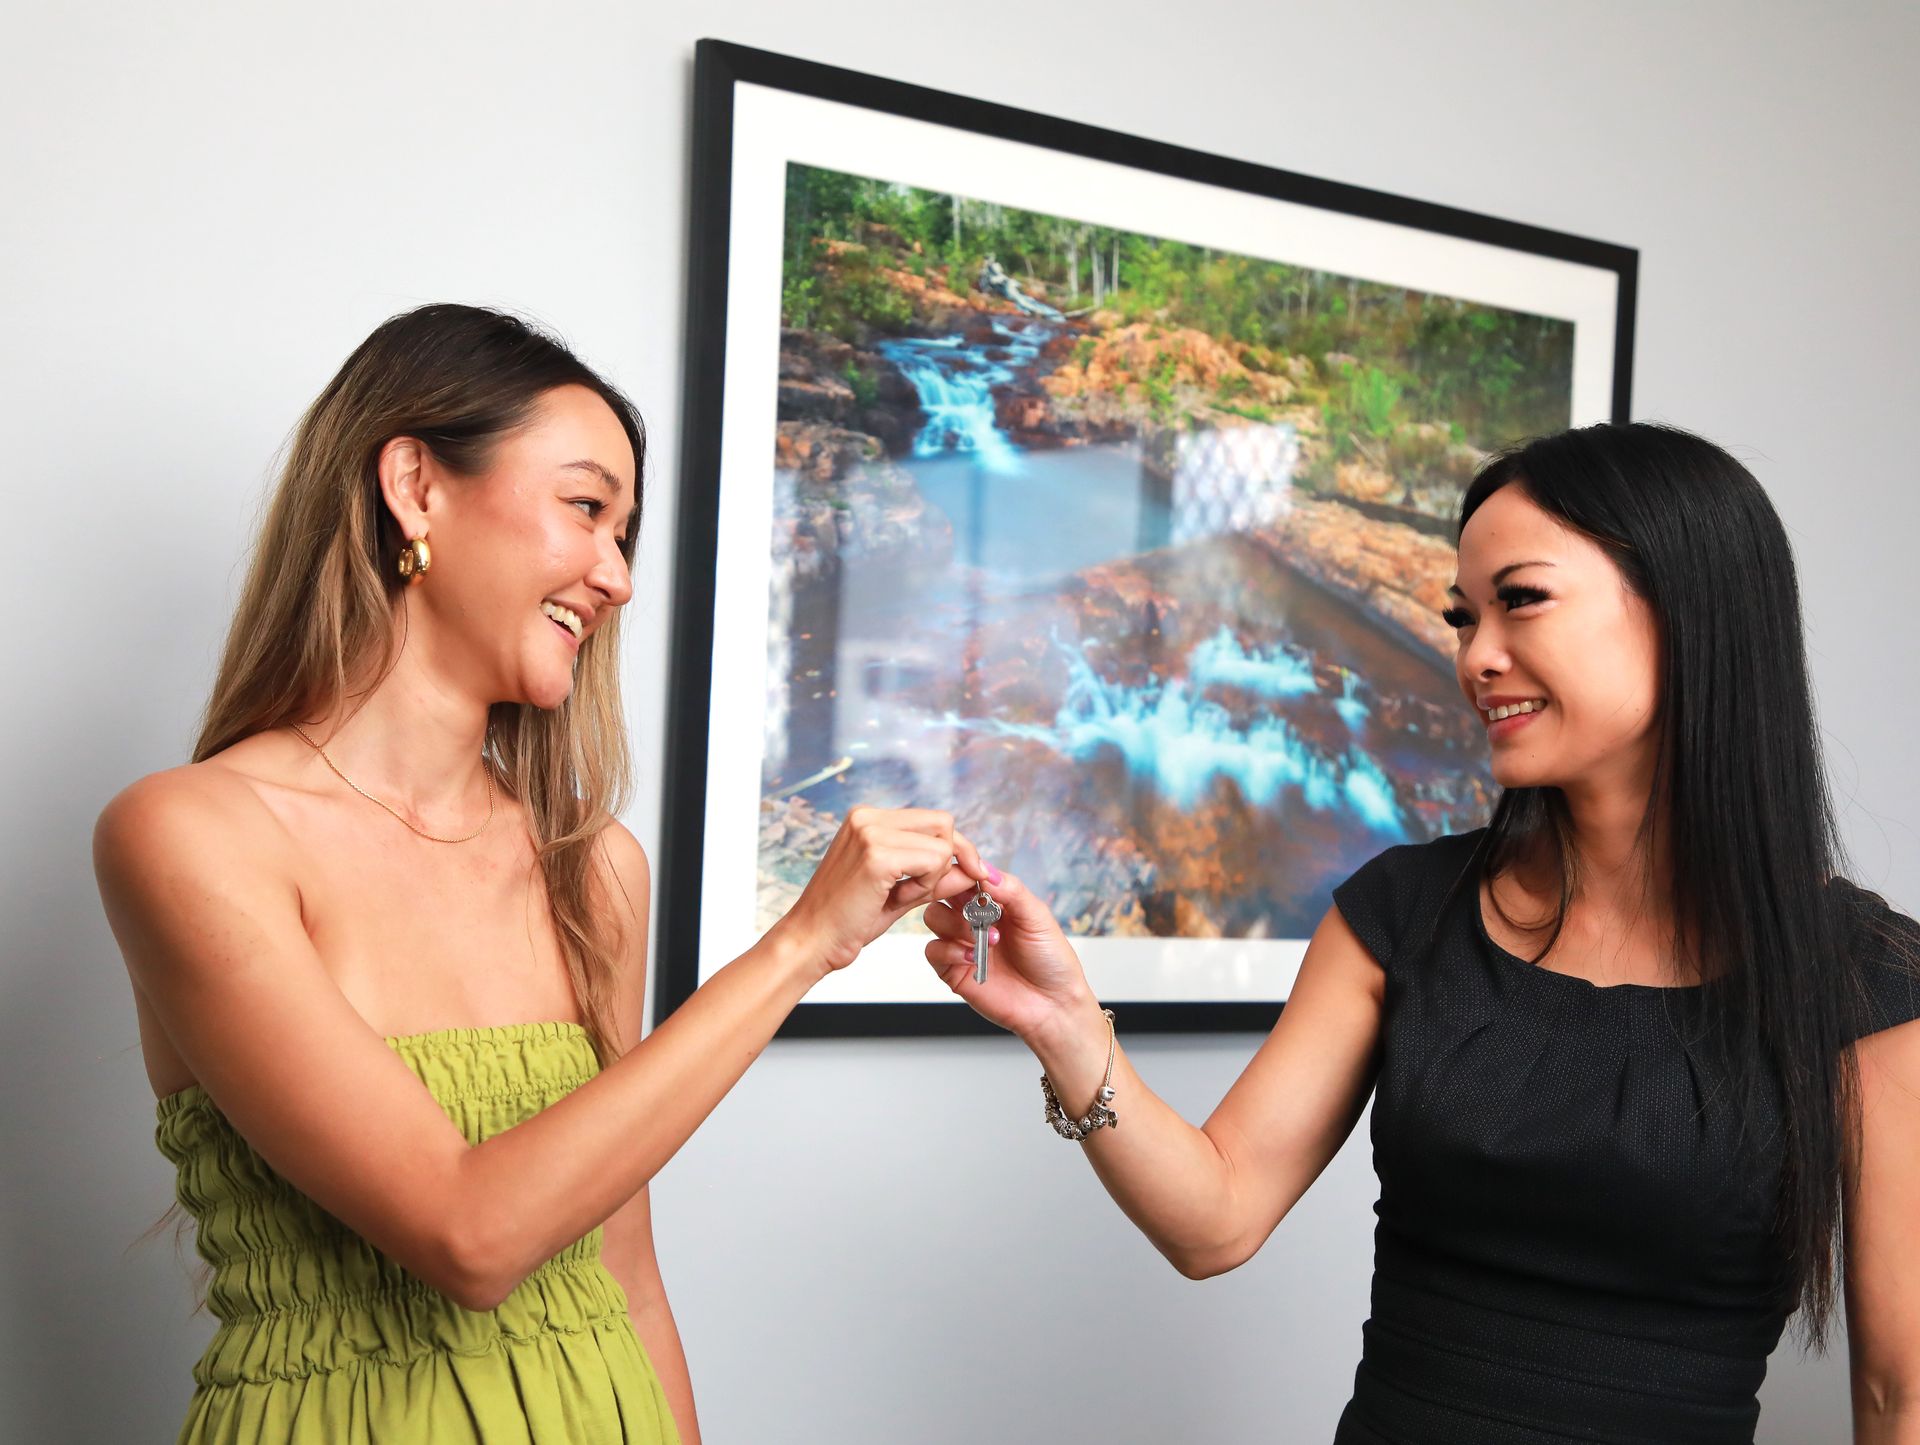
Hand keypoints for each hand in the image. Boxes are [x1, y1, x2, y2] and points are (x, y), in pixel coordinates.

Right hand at [776, 806, 986, 974]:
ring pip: (942, 843)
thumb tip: (973, 869)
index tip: (968, 872)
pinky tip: (898, 899)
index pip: (933, 819)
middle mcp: (868, 816)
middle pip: (943, 823)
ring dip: (933, 876)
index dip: (954, 848)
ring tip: (902, 896)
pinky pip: (933, 862)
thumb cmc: (846, 921)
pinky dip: (926, 886)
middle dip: (950, 859)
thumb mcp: (898, 893)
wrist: (811, 942)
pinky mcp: (876, 855)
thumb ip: (935, 878)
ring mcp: (870, 832)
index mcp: (868, 818)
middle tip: (928, 891)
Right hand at [922, 865, 1095, 1044]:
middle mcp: (975, 919)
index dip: (962, 871)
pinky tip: (972, 957)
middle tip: (972, 906)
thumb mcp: (1038, 918)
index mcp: (995, 901)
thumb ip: (1012, 891)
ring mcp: (962, 943)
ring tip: (984, 939)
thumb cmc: (1051, 960)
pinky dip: (948, 950)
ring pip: (933, 917)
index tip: (968, 875)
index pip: (967, 875)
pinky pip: (933, 951)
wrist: (1052, 1006)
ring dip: (955, 924)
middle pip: (943, 891)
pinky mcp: (953, 970)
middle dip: (952, 894)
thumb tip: (986, 870)